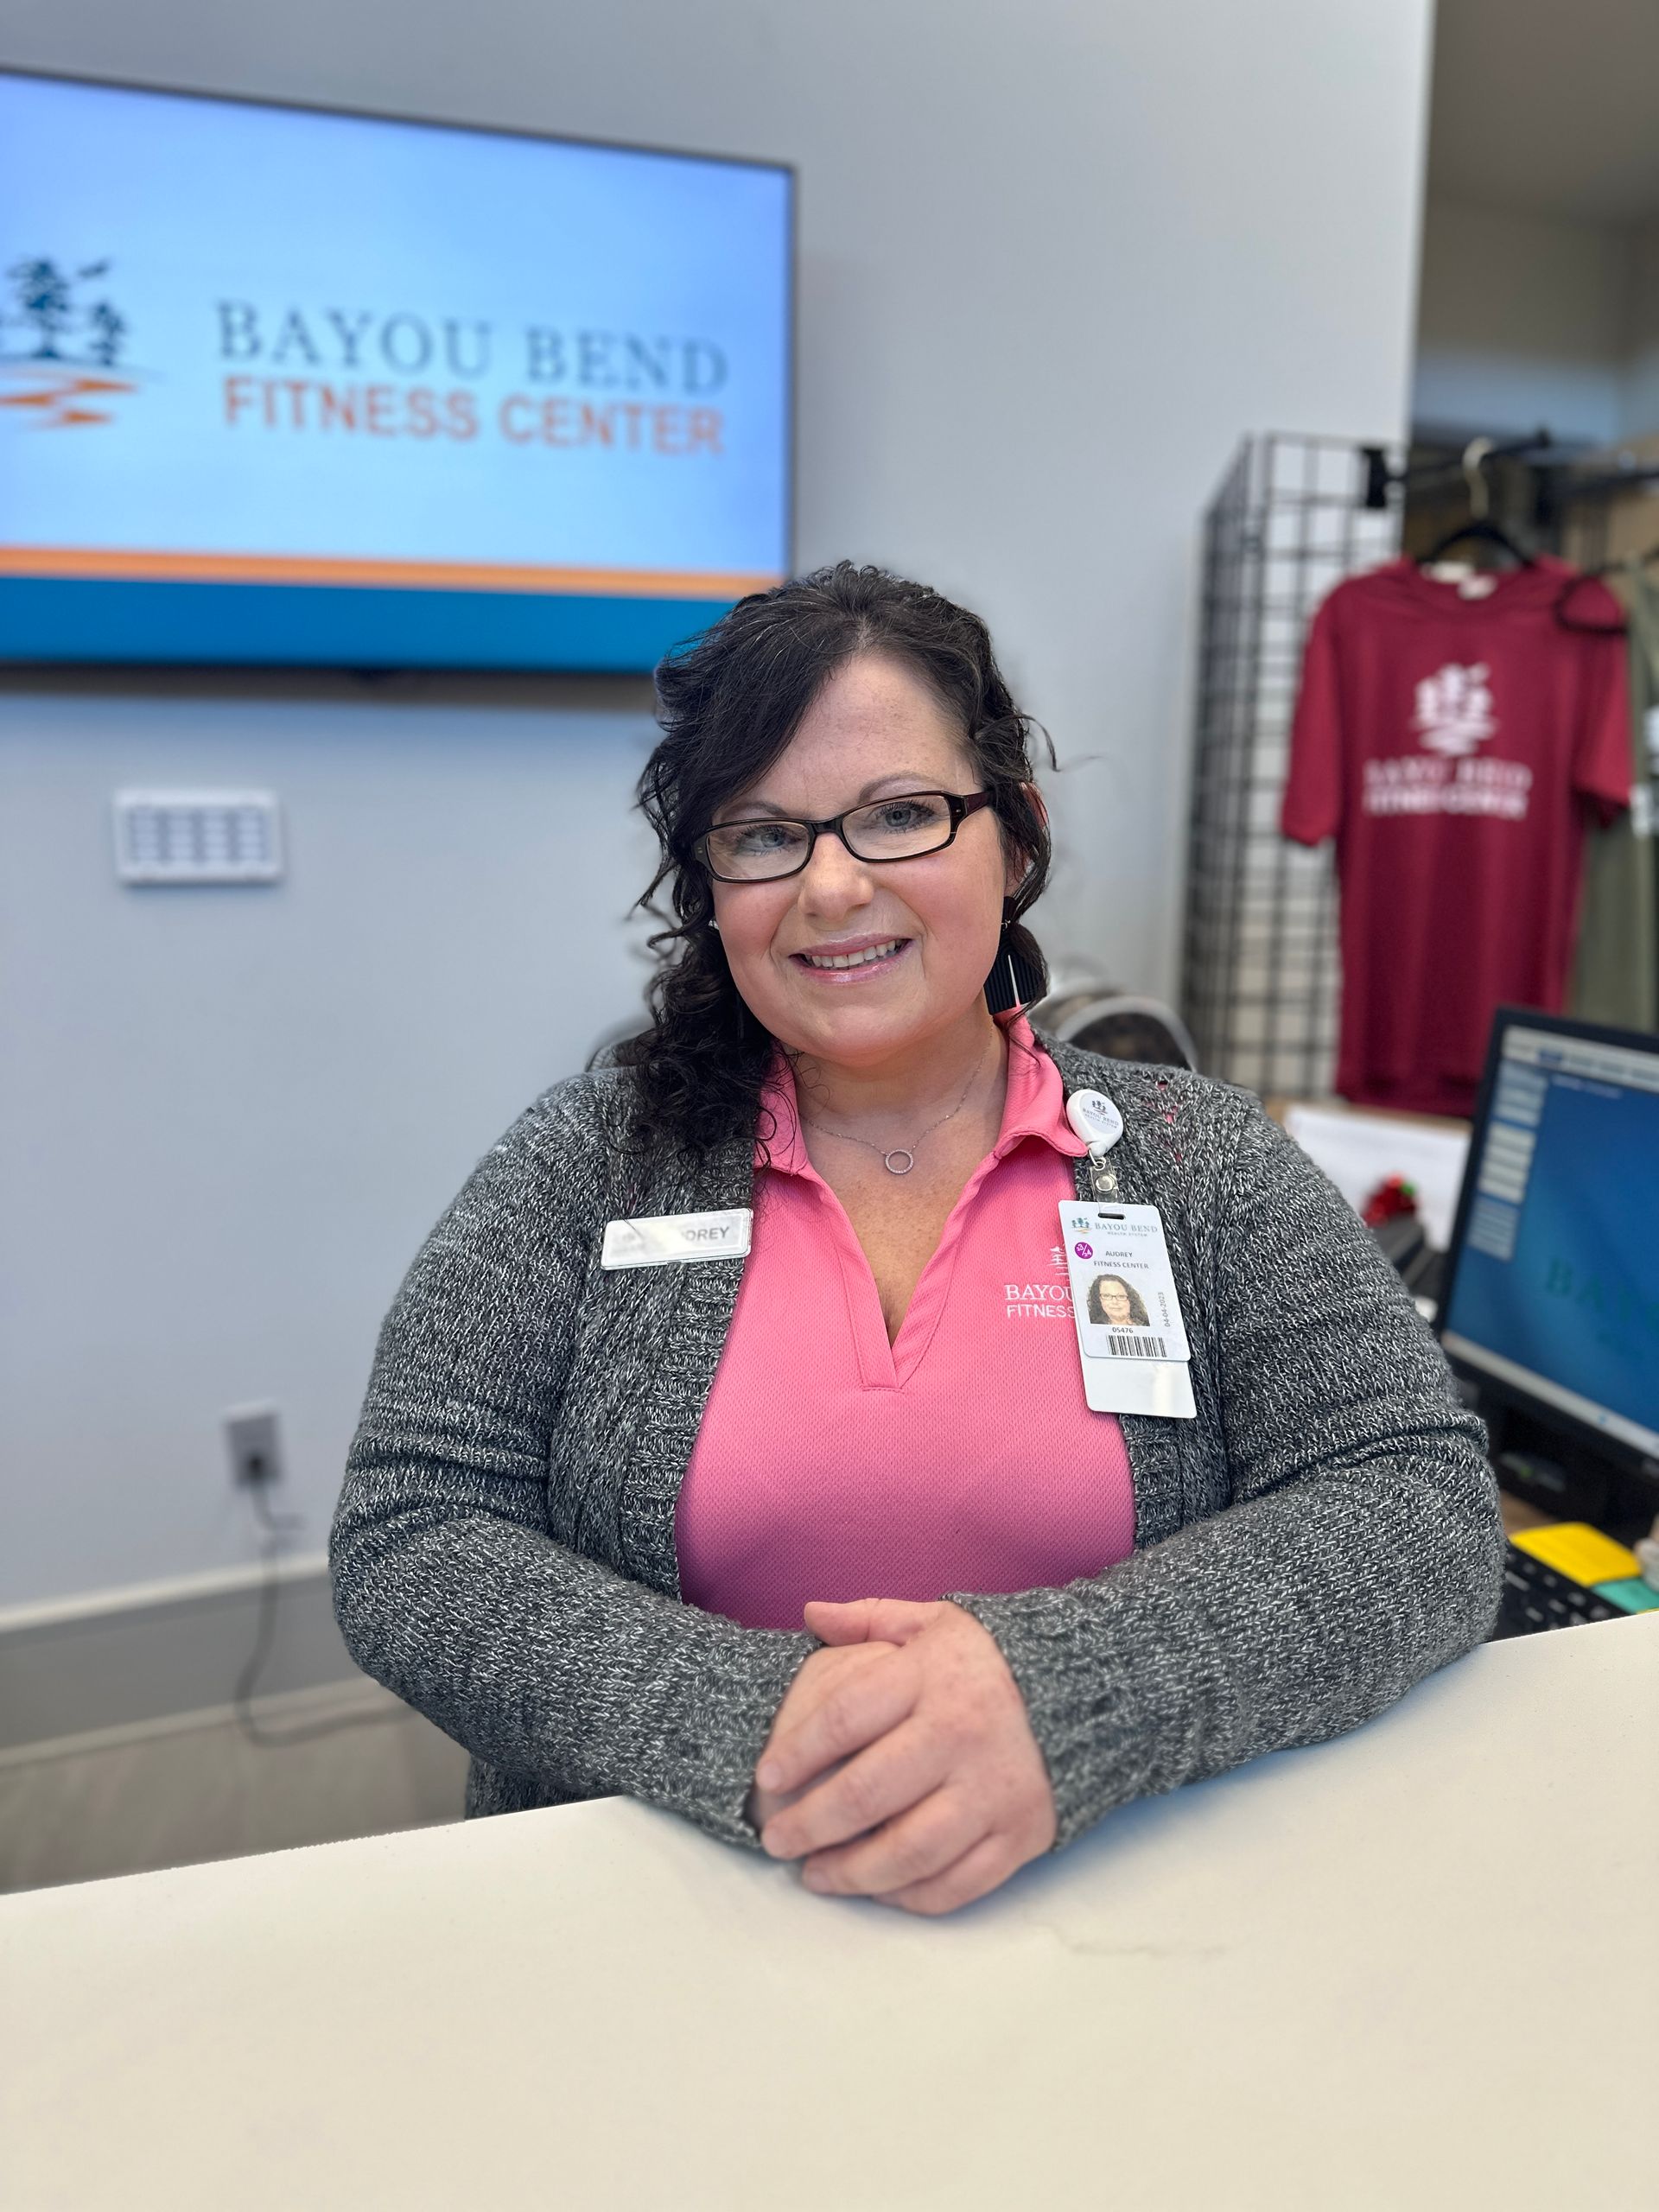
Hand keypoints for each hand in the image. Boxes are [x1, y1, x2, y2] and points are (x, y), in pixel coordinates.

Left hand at [753, 1598, 1055, 1916]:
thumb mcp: (935, 1621)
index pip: (845, 1718)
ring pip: (907, 1852)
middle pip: (865, 1795)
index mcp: (931, 1678)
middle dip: (808, 1825)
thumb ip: (870, 1618)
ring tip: (814, 1876)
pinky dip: (910, 1896)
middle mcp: (961, 1735)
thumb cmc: (995, 1657)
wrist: (1095, 1686)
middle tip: (776, 1841)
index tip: (767, 1775)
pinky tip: (879, 1889)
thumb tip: (810, 1613)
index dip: (797, 1751)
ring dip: (851, 1874)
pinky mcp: (1021, 1834)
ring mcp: (994, 1791)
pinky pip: (956, 1884)